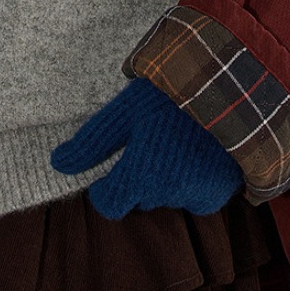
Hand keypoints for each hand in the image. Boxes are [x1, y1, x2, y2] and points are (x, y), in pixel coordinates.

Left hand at [50, 76, 244, 219]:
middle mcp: (169, 195)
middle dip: (139, 176)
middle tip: (151, 140)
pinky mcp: (224, 193)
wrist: (232, 86)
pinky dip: (193, 180)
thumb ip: (92, 142)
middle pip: (139, 197)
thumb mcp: (125, 110)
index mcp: (140, 177)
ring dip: (166, 178)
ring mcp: (199, 196)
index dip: (107, 185)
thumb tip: (57, 163)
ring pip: (167, 196)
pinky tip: (197, 150)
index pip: (109, 204)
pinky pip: (196, 195)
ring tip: (177, 139)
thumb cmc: (171, 94)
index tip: (115, 162)